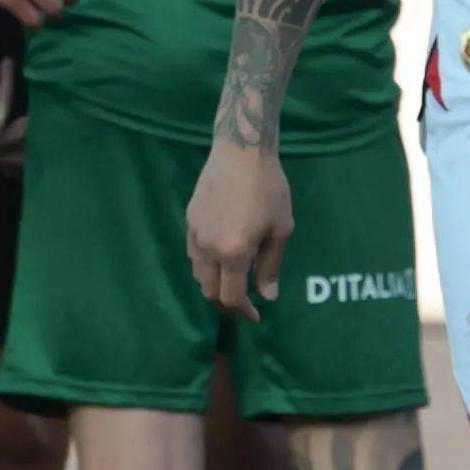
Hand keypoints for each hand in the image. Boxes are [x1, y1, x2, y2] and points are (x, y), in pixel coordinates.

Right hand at [187, 136, 295, 318]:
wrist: (241, 152)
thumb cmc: (269, 188)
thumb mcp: (281, 229)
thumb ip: (271, 265)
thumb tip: (268, 296)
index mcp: (233, 253)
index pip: (231, 296)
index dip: (243, 312)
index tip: (256, 317)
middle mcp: (208, 249)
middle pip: (209, 291)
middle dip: (226, 303)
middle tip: (244, 304)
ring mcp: (194, 234)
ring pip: (198, 274)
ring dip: (214, 285)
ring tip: (232, 281)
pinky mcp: (189, 220)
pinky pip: (194, 254)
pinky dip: (206, 266)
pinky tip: (220, 258)